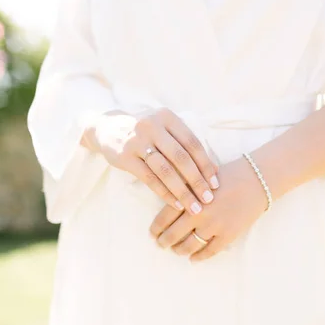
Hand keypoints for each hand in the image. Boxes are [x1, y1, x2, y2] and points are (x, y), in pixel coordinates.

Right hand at [83, 108, 218, 214]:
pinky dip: (165, 193)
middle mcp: (152, 126)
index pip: (192, 143)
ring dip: (182, 191)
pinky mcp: (125, 157)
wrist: (108, 129)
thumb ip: (183, 144)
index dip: (206, 164)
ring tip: (194, 207)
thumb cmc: (145, 133)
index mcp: (167, 117)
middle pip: (180, 157)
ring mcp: (137, 141)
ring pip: (165, 170)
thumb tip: (213, 170)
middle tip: (208, 199)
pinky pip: (149, 179)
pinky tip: (176, 204)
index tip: (216, 184)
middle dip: (197, 181)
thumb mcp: (163, 128)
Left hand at [149, 158, 266, 260]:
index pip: (164, 217)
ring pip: (189, 246)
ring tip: (176, 250)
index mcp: (189, 196)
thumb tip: (168, 202)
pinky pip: (209, 251)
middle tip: (161, 244)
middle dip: (164, 241)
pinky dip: (198, 257)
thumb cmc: (228, 175)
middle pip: (173, 234)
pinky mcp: (228, 234)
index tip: (152, 233)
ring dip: (179, 250)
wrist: (256, 179)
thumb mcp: (200, 176)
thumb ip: (184, 190)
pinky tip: (193, 258)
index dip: (156, 228)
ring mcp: (214, 226)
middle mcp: (199, 213)